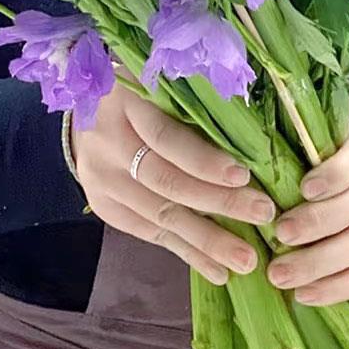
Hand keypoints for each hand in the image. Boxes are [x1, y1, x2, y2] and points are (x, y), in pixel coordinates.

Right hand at [71, 82, 276, 284]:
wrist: (86, 109)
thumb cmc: (138, 88)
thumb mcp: (158, 80)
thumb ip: (191, 98)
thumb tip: (250, 133)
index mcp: (125, 101)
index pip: (164, 137)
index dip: (203, 160)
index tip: (244, 176)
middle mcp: (107, 142)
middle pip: (165, 181)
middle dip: (218, 202)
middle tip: (262, 215)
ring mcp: (101, 178)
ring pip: (159, 215)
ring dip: (206, 240)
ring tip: (245, 259)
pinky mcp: (104, 205)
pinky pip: (148, 233)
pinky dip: (185, 251)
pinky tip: (216, 269)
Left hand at [266, 119, 348, 305]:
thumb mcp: (335, 158)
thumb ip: (309, 162)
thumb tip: (260, 183)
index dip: (335, 172)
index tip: (302, 190)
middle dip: (319, 220)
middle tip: (280, 236)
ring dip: (321, 262)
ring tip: (282, 274)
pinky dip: (339, 287)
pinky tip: (308, 293)